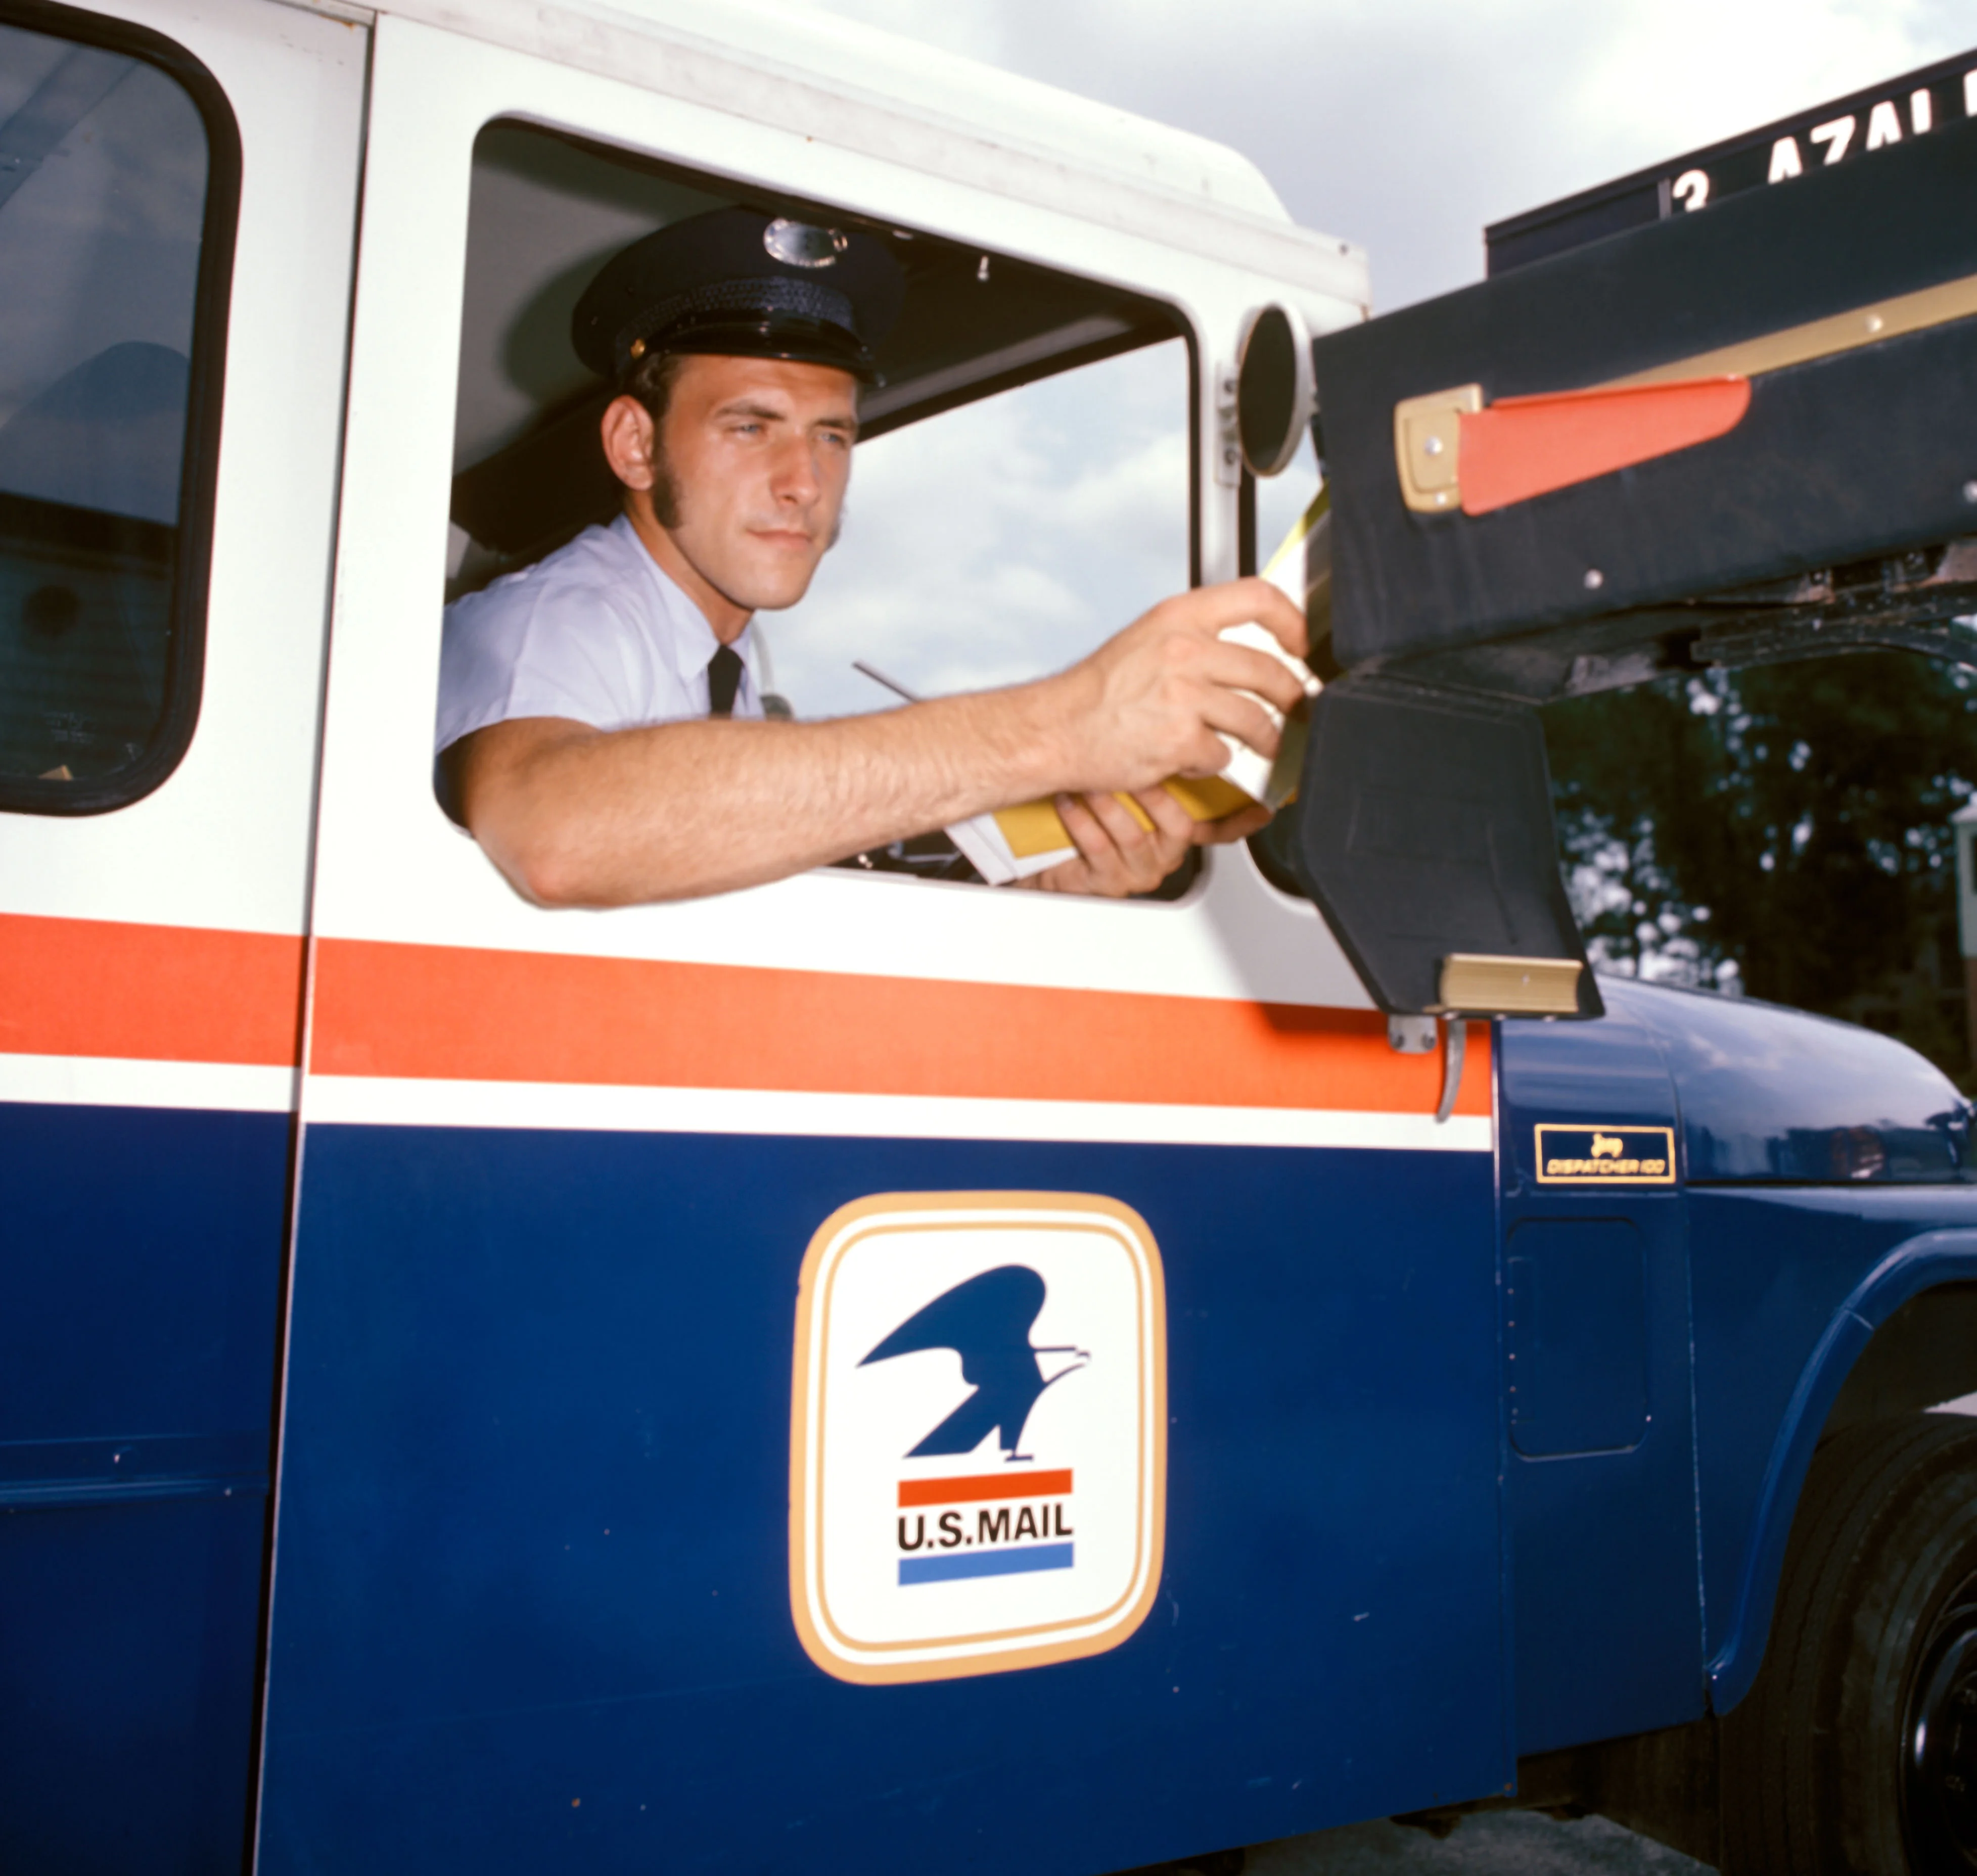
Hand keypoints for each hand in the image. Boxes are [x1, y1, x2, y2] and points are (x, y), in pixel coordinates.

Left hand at [1025, 787, 1271, 897]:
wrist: (1048, 851)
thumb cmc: (1091, 812)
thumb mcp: (1129, 786)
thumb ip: (1159, 765)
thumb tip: (1182, 723)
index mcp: (1176, 833)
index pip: (1219, 827)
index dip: (1242, 818)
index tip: (1260, 808)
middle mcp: (1163, 854)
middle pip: (1180, 828)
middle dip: (1156, 795)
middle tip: (1137, 765)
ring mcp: (1138, 870)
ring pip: (1136, 836)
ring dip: (1112, 804)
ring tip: (1093, 781)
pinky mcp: (1107, 882)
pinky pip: (1100, 848)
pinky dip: (1083, 820)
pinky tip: (1071, 800)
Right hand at [1042, 578, 1309, 796]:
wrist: (1056, 729)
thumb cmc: (1097, 691)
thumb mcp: (1147, 639)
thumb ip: (1196, 637)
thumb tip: (1245, 649)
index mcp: (1178, 617)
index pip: (1257, 598)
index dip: (1293, 620)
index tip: (1303, 644)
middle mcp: (1184, 650)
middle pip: (1270, 670)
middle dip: (1293, 698)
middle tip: (1297, 709)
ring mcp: (1183, 696)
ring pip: (1256, 719)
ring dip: (1266, 739)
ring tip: (1262, 745)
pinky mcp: (1180, 740)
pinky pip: (1223, 755)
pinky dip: (1212, 762)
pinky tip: (1190, 757)